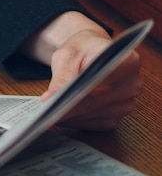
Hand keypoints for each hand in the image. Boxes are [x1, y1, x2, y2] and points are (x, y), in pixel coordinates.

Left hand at [22, 12, 142, 130]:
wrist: (89, 54)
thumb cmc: (81, 51)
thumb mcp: (67, 56)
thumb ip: (61, 78)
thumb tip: (50, 99)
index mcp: (128, 61)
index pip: (103, 80)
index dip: (78, 91)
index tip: (57, 100)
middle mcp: (131, 84)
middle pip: (95, 101)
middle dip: (67, 107)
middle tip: (43, 111)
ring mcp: (125, 104)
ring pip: (90, 115)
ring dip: (68, 115)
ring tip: (48, 111)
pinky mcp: (114, 117)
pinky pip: (90, 124)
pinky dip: (73, 120)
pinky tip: (60, 114)